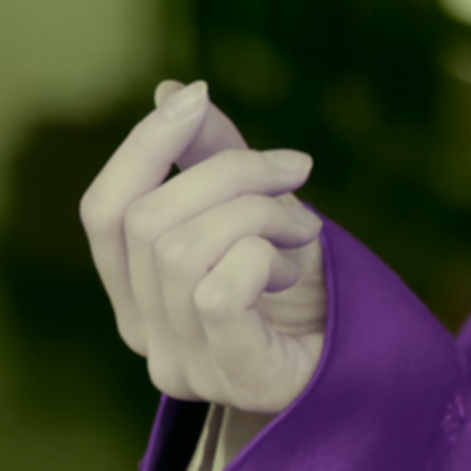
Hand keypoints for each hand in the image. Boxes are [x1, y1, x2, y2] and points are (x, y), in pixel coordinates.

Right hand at [80, 80, 329, 414]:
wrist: (368, 356)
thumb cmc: (304, 287)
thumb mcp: (255, 206)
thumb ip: (211, 155)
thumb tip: (170, 91)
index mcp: (135, 293)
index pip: (102, 212)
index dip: (140, 146)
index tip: (199, 95)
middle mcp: (146, 336)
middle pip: (149, 221)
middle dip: (231, 174)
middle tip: (294, 176)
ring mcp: (185, 367)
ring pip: (183, 252)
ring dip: (260, 214)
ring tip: (304, 227)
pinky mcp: (234, 380)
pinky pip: (217, 295)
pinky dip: (261, 258)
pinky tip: (291, 270)